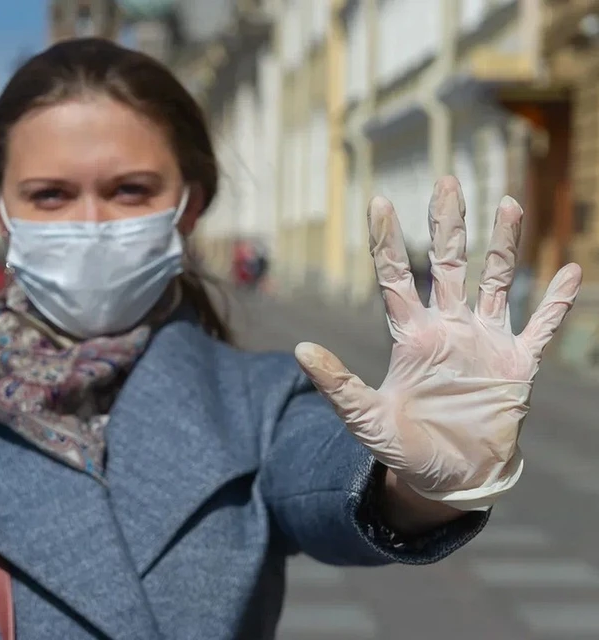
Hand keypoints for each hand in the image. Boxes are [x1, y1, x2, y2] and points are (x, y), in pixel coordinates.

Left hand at [295, 176, 580, 510]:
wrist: (449, 478)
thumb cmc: (404, 448)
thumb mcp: (365, 418)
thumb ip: (337, 385)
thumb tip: (300, 350)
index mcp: (410, 337)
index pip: (396, 278)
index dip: (388, 241)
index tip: (379, 201)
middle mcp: (448, 329)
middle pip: (447, 264)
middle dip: (447, 223)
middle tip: (445, 180)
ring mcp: (484, 343)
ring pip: (496, 281)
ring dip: (501, 245)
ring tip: (506, 202)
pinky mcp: (516, 366)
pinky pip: (540, 327)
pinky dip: (556, 303)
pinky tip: (571, 271)